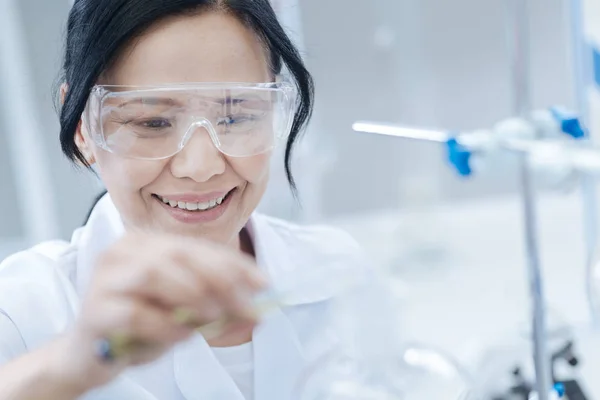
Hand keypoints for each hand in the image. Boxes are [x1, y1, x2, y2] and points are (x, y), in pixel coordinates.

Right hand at [54, 232, 265, 391]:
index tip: (264, 284)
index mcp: (147, 243)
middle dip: (220, 280)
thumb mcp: (185, 314)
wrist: (89, 354)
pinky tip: (182, 335)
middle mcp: (123, 250)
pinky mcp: (94, 311)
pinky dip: (165, 325)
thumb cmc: (141, 326)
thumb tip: (257, 315)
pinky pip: (135, 313)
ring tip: (212, 318)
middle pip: (179, 254)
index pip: (198, 247)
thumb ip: (218, 309)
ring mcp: (105, 278)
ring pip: (155, 273)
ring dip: (193, 297)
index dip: (235, 264)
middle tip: (245, 308)